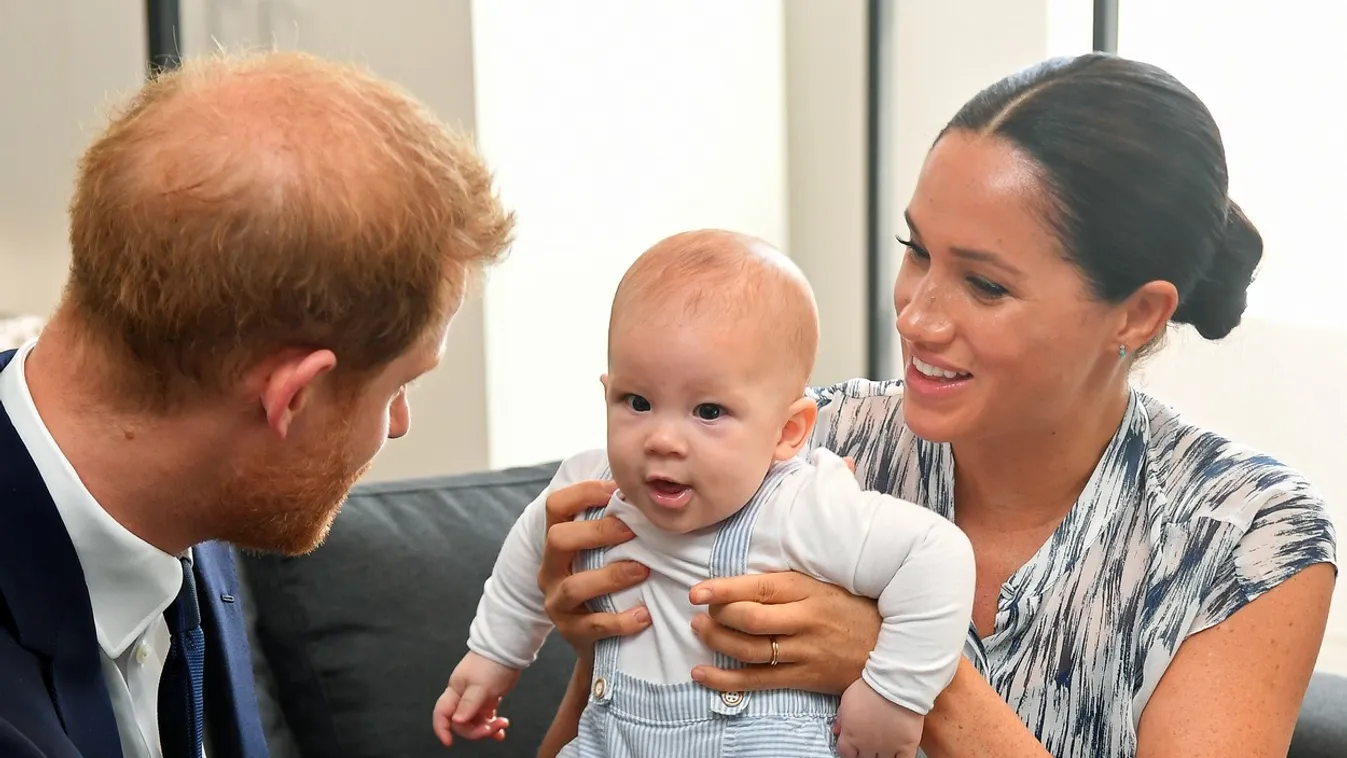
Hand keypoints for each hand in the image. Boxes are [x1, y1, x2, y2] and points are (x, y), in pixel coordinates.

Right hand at [432, 652, 518, 746]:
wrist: (508, 649)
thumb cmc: (492, 664)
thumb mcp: (480, 685)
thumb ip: (468, 704)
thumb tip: (457, 721)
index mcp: (455, 691)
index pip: (442, 713)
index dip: (442, 728)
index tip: (449, 742)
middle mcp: (463, 696)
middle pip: (461, 722)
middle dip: (476, 730)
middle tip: (493, 727)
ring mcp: (475, 698)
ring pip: (475, 721)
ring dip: (487, 728)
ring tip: (502, 724)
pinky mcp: (488, 698)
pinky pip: (486, 717)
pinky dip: (493, 724)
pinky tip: (501, 730)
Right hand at [538, 479, 651, 657]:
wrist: (597, 642)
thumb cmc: (606, 584)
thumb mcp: (602, 552)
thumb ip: (615, 525)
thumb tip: (648, 490)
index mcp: (557, 542)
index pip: (556, 506)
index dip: (583, 492)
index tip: (617, 490)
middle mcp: (550, 569)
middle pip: (557, 539)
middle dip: (596, 531)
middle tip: (632, 530)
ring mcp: (557, 602)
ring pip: (574, 586)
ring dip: (611, 576)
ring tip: (643, 571)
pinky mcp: (571, 632)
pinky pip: (593, 626)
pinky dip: (620, 621)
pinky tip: (644, 615)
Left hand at [687, 571, 879, 693]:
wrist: (891, 647)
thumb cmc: (852, 609)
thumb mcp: (823, 584)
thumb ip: (786, 584)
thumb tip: (741, 582)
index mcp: (807, 591)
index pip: (758, 588)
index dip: (723, 590)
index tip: (697, 591)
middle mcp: (804, 621)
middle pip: (749, 620)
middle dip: (717, 616)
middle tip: (699, 612)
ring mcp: (804, 652)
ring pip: (749, 650)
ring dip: (716, 641)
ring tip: (699, 631)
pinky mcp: (804, 678)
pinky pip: (757, 681)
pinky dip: (725, 679)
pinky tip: (702, 673)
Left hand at [834, 680, 922, 757]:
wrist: (895, 682)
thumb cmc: (872, 687)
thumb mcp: (847, 698)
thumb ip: (841, 717)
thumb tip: (837, 729)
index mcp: (851, 735)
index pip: (845, 754)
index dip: (848, 752)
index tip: (852, 749)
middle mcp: (868, 745)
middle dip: (864, 753)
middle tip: (868, 745)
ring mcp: (888, 747)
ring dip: (880, 756)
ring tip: (882, 747)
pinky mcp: (907, 746)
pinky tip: (897, 754)